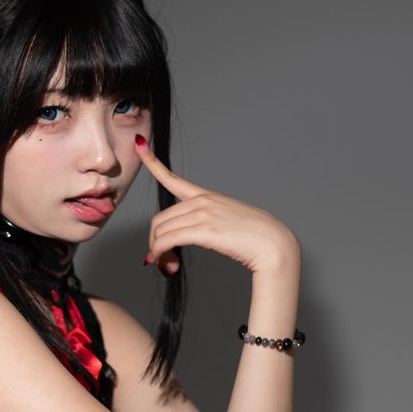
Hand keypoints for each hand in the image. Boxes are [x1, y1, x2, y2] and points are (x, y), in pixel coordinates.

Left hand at [134, 134, 298, 275]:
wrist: (273, 245)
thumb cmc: (254, 239)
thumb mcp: (228, 223)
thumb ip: (206, 225)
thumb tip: (187, 241)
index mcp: (207, 196)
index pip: (173, 178)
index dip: (152, 161)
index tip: (138, 144)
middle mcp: (202, 201)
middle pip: (159, 220)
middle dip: (155, 243)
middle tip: (162, 262)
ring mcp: (203, 213)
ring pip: (160, 232)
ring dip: (158, 253)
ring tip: (169, 267)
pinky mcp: (204, 229)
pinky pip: (167, 240)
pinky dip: (159, 254)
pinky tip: (164, 265)